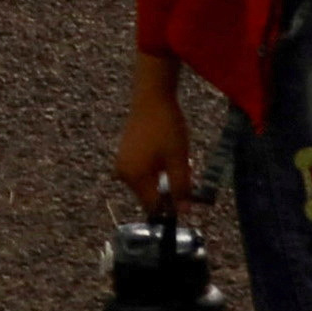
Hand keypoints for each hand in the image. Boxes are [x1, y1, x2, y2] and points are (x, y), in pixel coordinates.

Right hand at [111, 72, 195, 214]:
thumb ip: (181, 187)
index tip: (189, 197)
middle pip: (151, 194)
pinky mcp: (125, 155)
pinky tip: (169, 151)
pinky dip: (159, 167)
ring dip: (166, 177)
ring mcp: (122, 164)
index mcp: (134, 178)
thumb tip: (184, 212)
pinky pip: (144, 171)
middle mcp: (123, 174)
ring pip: (149, 182)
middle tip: (186, 168)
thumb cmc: (166, 127)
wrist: (151, 98)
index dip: (172, 206)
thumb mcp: (178, 159)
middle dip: (170, 188)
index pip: (153, 206)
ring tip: (179, 157)